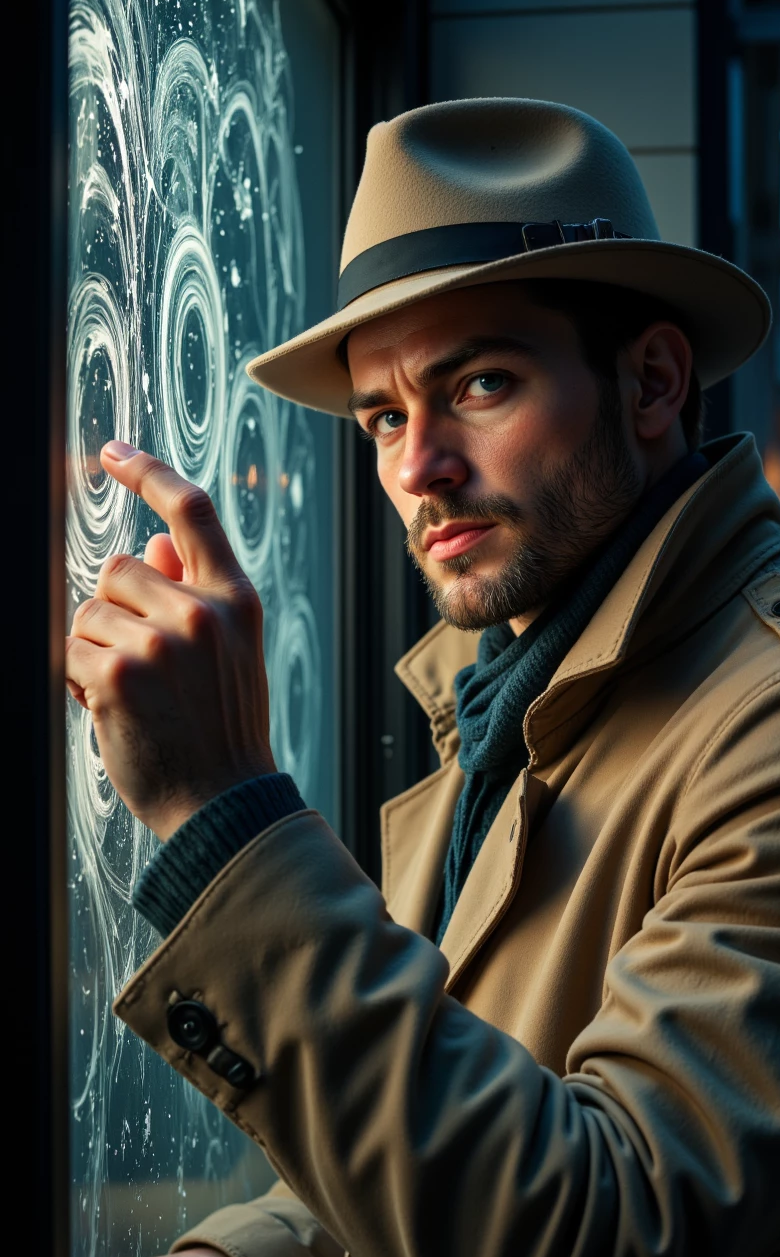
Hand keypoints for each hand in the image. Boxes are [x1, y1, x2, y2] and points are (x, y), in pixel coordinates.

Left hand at [65, 443, 275, 840]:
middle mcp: (201, 612)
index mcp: (236, 601)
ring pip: (86, 611)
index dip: (149, 472)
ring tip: (129, 695)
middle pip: (118, 569)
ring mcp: (160, 642)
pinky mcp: (118, 675)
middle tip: (140, 668)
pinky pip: (66, 651)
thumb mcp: (231, 655)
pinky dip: (74, 681)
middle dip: (111, 612)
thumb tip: (162, 544)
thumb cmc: (222, 731)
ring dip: (91, 650)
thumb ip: (197, 594)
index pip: (192, 512)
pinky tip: (108, 710)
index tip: (115, 452)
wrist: (223, 804)